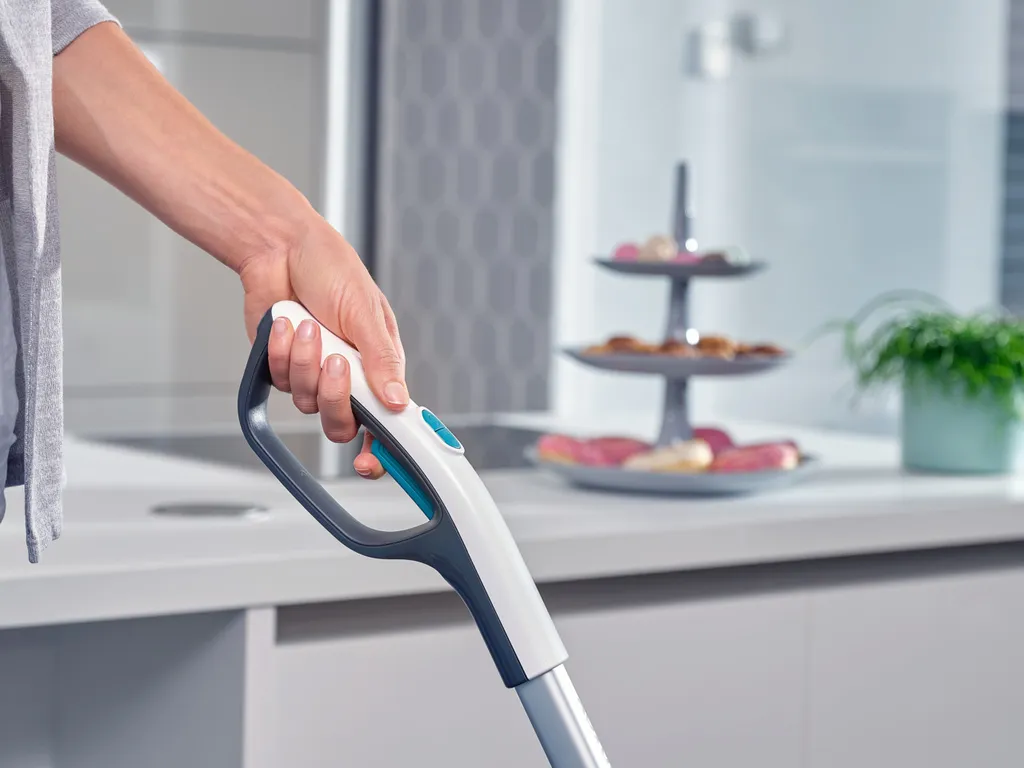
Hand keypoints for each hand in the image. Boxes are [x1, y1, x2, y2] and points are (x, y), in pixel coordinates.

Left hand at [239, 217, 405, 478]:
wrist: (280, 249)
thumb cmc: (332, 269)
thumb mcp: (365, 312)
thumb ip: (381, 360)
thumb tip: (398, 401)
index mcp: (380, 367)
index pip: (389, 421)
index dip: (384, 449)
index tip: (373, 463)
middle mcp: (350, 378)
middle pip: (343, 424)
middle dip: (335, 396)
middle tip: (335, 363)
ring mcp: (315, 376)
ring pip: (309, 404)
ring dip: (304, 364)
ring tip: (307, 325)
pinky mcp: (283, 369)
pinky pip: (281, 382)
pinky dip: (282, 351)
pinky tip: (286, 323)